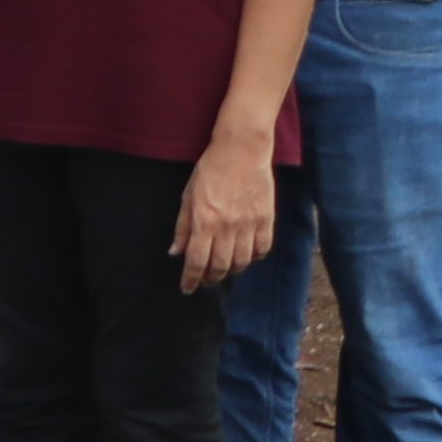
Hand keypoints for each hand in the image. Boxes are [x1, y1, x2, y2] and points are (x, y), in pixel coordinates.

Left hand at [175, 132, 279, 292]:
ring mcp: (249, 224)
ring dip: (232, 270)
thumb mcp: (187, 197)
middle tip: (206, 280)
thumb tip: (176, 252)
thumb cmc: (209, 172)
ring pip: (242, 261)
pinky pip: (262, 248)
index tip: (187, 289)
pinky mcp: (266, 219)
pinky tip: (246, 256)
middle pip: (220, 266)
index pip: (196, 261)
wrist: (241, 152)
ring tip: (224, 269)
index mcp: (204, 222)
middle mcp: (227, 227)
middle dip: (211, 278)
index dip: (191, 279)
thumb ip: (183, 227)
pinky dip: (254, 257)